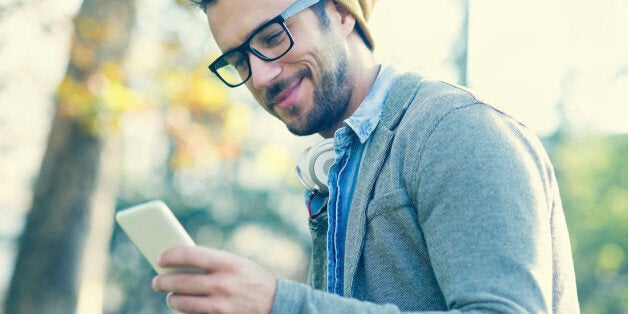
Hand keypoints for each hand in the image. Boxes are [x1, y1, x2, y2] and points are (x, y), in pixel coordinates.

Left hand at [151, 246, 276, 313]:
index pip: (189, 254)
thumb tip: (178, 263)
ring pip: (182, 302)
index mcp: (226, 262)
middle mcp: (222, 282)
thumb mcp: (235, 264)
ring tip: (170, 297)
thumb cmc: (250, 278)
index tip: (160, 258)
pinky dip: (186, 310)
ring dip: (172, 299)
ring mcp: (221, 303)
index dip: (170, 255)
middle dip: (163, 282)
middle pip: (180, 281)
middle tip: (156, 282)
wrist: (276, 302)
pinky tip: (185, 305)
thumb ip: (211, 263)